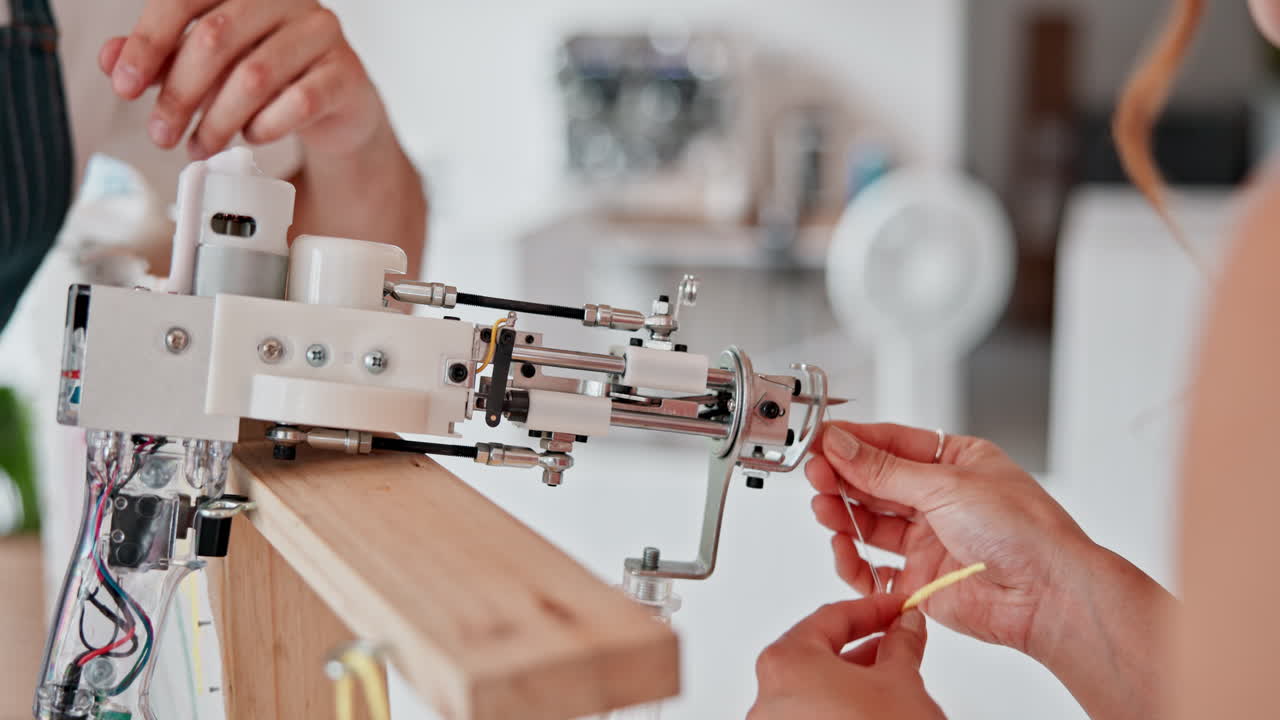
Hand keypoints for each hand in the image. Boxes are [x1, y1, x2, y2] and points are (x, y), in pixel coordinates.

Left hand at [99, 0, 390, 161]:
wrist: (338, 106)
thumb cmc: (271, 79)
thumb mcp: (211, 67)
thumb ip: (164, 59)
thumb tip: (112, 61)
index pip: (185, 0)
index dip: (148, 42)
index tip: (125, 85)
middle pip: (216, 38)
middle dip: (179, 94)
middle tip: (161, 134)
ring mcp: (320, 33)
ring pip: (254, 75)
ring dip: (217, 121)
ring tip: (200, 147)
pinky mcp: (345, 73)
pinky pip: (298, 102)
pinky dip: (265, 127)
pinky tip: (252, 137)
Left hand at [749, 594, 943, 719]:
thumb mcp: (901, 682)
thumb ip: (900, 645)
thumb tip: (904, 628)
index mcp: (786, 663)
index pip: (831, 618)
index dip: (872, 609)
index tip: (895, 608)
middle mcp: (768, 697)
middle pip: (817, 654)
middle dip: (861, 645)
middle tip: (896, 638)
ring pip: (813, 689)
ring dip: (851, 679)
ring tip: (891, 678)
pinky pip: (811, 716)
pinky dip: (838, 708)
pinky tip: (872, 710)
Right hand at [807, 422, 1094, 656]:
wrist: (1047, 595)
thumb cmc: (1023, 531)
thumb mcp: (946, 484)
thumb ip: (884, 469)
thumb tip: (841, 445)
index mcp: (955, 462)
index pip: (893, 443)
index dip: (854, 441)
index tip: (821, 439)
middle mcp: (940, 499)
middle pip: (876, 482)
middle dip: (842, 476)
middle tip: (814, 472)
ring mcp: (929, 540)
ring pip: (870, 523)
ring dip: (842, 513)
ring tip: (823, 506)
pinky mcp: (921, 579)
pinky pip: (874, 570)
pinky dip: (853, 560)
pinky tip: (843, 546)